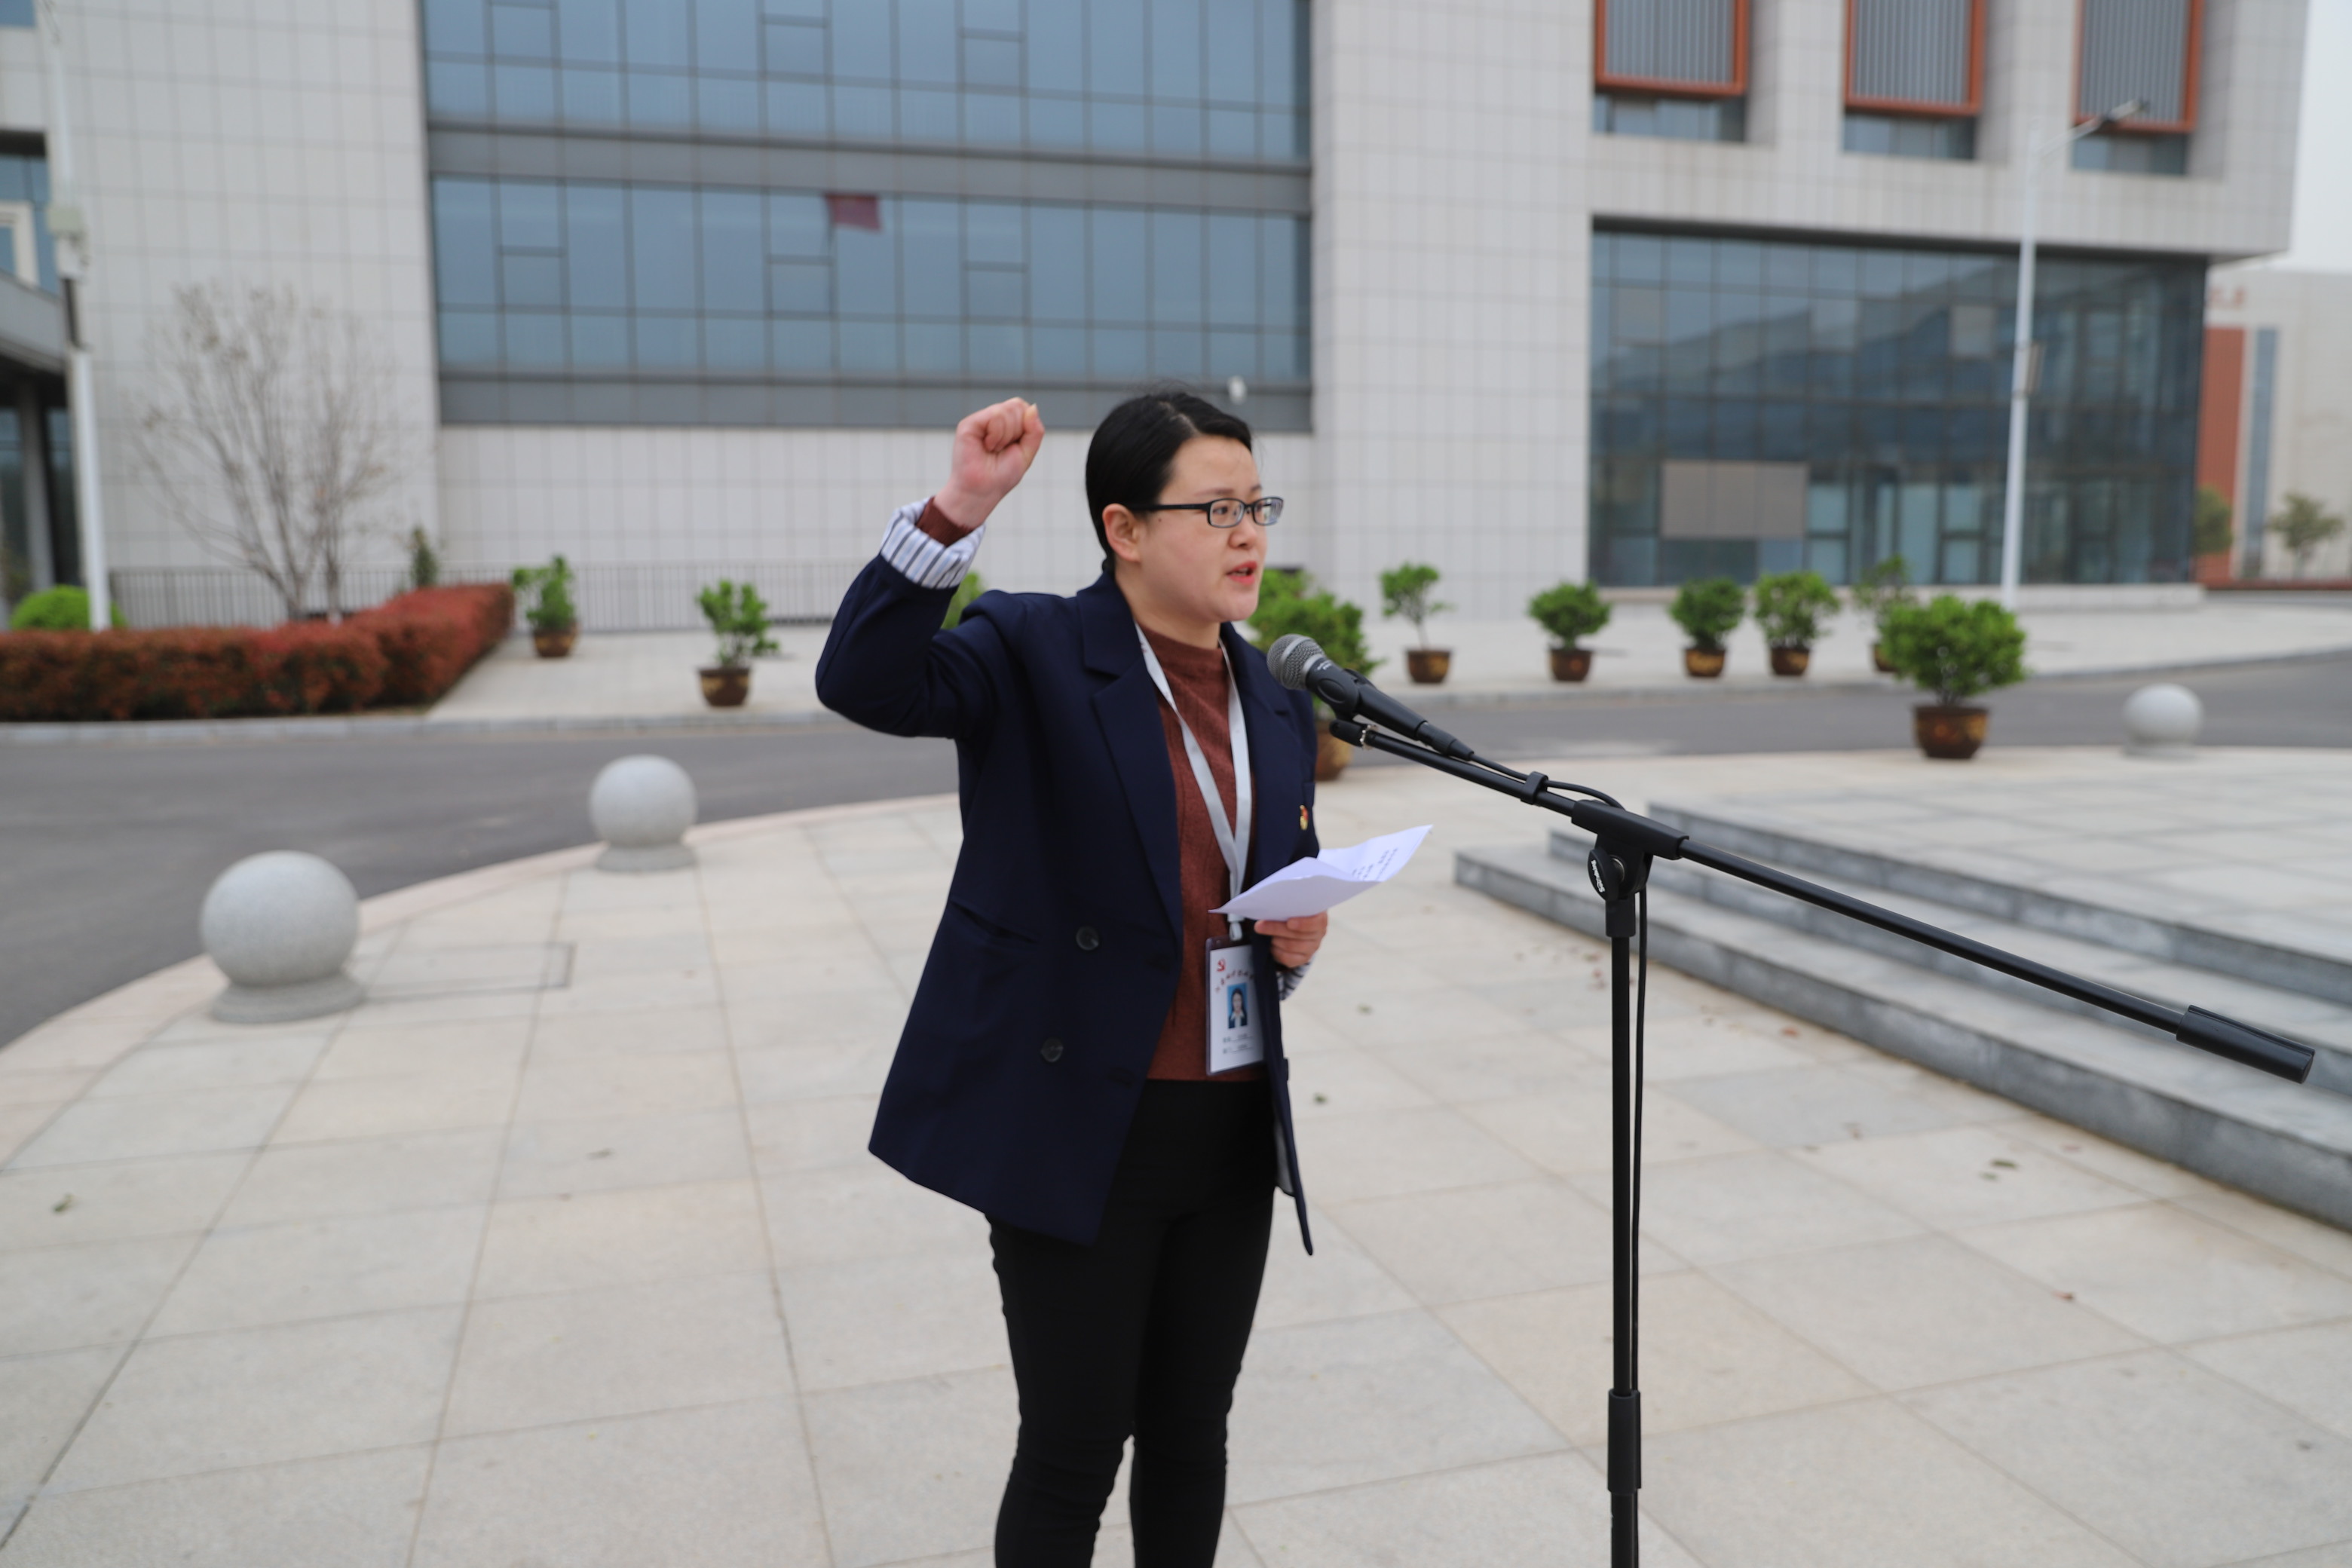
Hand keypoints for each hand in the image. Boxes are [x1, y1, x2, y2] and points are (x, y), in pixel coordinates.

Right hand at [933, 398, 1043, 533]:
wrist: (982, 491)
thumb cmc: (1002, 475)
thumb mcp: (1026, 453)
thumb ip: (1034, 431)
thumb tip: (1033, 407)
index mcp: (1005, 423)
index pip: (1023, 407)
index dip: (1026, 425)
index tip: (1015, 446)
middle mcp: (992, 418)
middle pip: (1016, 405)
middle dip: (1017, 431)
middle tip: (1002, 449)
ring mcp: (980, 420)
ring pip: (1006, 410)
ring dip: (1006, 436)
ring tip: (993, 449)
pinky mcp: (969, 423)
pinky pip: (995, 416)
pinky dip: (997, 435)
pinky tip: (987, 446)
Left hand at [1257, 912, 1327, 969]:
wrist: (1298, 923)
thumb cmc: (1295, 910)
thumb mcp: (1295, 905)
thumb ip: (1288, 905)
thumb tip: (1270, 906)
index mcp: (1320, 917)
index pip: (1316, 922)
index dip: (1303, 924)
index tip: (1289, 922)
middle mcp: (1319, 934)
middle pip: (1298, 935)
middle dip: (1276, 929)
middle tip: (1259, 926)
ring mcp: (1312, 948)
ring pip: (1290, 946)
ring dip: (1274, 939)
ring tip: (1263, 933)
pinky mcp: (1303, 958)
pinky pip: (1288, 958)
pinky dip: (1276, 951)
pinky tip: (1270, 944)